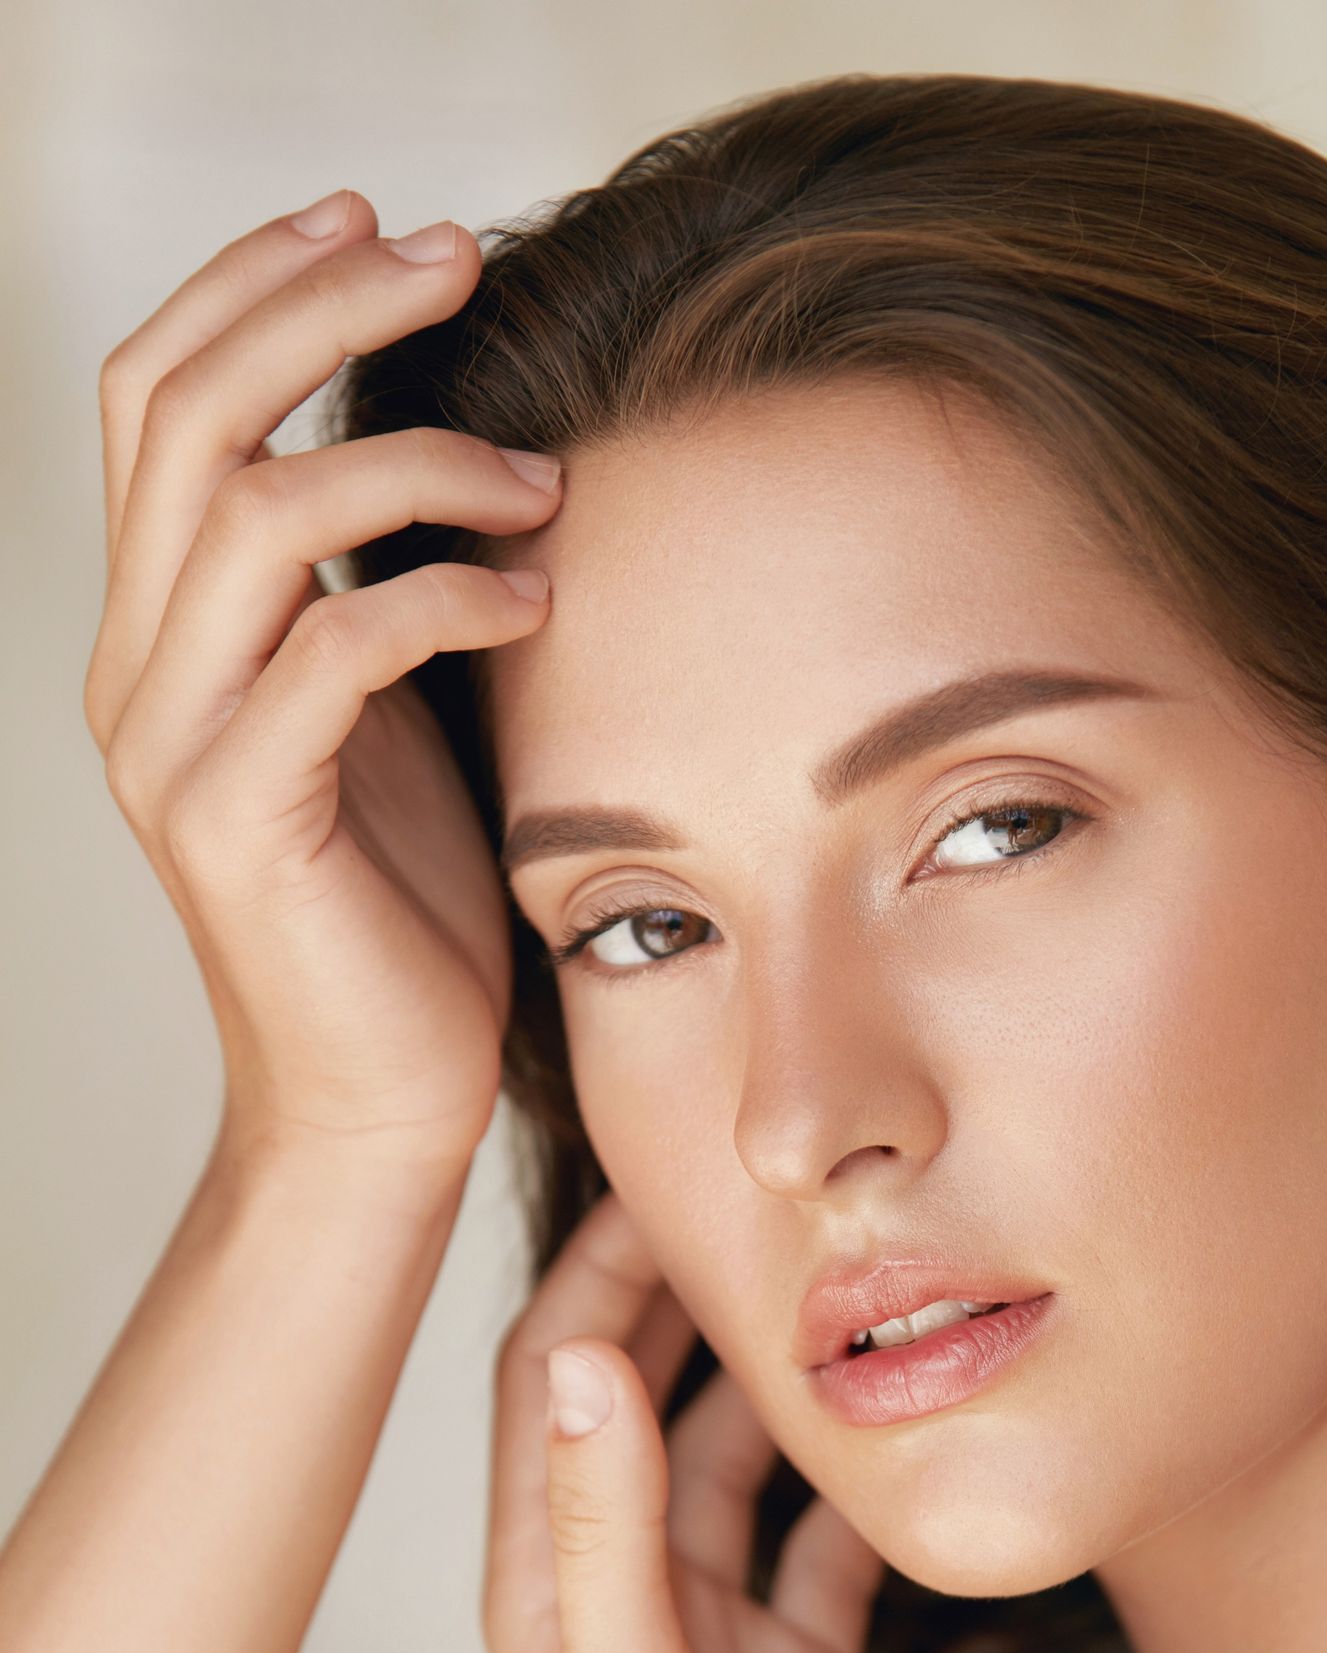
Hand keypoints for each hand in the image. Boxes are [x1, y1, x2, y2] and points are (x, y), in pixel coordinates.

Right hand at [86, 189, 563, 1183]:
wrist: (381, 1104)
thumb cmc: (407, 914)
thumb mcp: (380, 719)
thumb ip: (370, 594)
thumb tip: (457, 459)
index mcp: (159, 629)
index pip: (158, 394)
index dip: (254, 281)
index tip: (383, 222)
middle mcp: (136, 670)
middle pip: (183, 410)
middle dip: (322, 303)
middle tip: (459, 257)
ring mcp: (172, 746)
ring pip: (252, 514)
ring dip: (412, 462)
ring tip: (538, 480)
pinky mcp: (239, 823)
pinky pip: (330, 655)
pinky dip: (441, 599)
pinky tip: (532, 600)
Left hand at [484, 1193, 896, 1652]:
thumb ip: (606, 1534)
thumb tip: (580, 1358)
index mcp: (554, 1592)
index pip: (552, 1384)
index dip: (593, 1272)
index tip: (661, 1174)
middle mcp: (625, 1605)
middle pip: (642, 1410)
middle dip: (685, 1303)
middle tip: (764, 1206)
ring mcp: (711, 1649)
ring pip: (739, 1477)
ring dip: (776, 1389)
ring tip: (848, 1293)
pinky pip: (822, 1563)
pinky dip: (856, 1498)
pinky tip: (910, 1445)